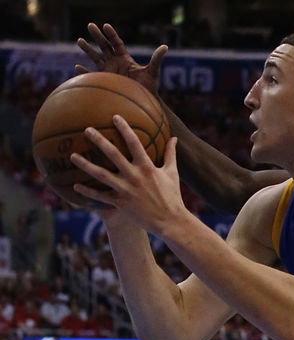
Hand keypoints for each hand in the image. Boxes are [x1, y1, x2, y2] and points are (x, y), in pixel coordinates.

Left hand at [70, 115, 184, 236]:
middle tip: (87, 130)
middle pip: (113, 155)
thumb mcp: (172, 172)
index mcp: (148, 167)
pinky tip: (75, 185)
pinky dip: (87, 191)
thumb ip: (171, 154)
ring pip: (101, 175)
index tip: (115, 117)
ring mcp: (126, 190)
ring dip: (85, 165)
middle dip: (99, 141)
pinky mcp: (121, 203)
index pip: (134, 143)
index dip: (124, 128)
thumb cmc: (172, 195)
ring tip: (72, 156)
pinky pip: (100, 196)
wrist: (169, 220)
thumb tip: (174, 138)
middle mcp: (135, 176)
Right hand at [76, 23, 167, 93]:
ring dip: (88, 49)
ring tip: (79, 40)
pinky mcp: (104, 81)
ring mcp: (108, 71)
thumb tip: (165, 47)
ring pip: (96, 57)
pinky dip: (84, 72)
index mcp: (125, 58)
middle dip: (97, 36)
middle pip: (104, 46)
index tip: (105, 26)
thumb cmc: (148, 86)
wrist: (142, 101)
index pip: (116, 43)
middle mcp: (115, 62)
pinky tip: (77, 67)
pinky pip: (92, 75)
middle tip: (90, 25)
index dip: (111, 34)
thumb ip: (156, 59)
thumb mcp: (152, 72)